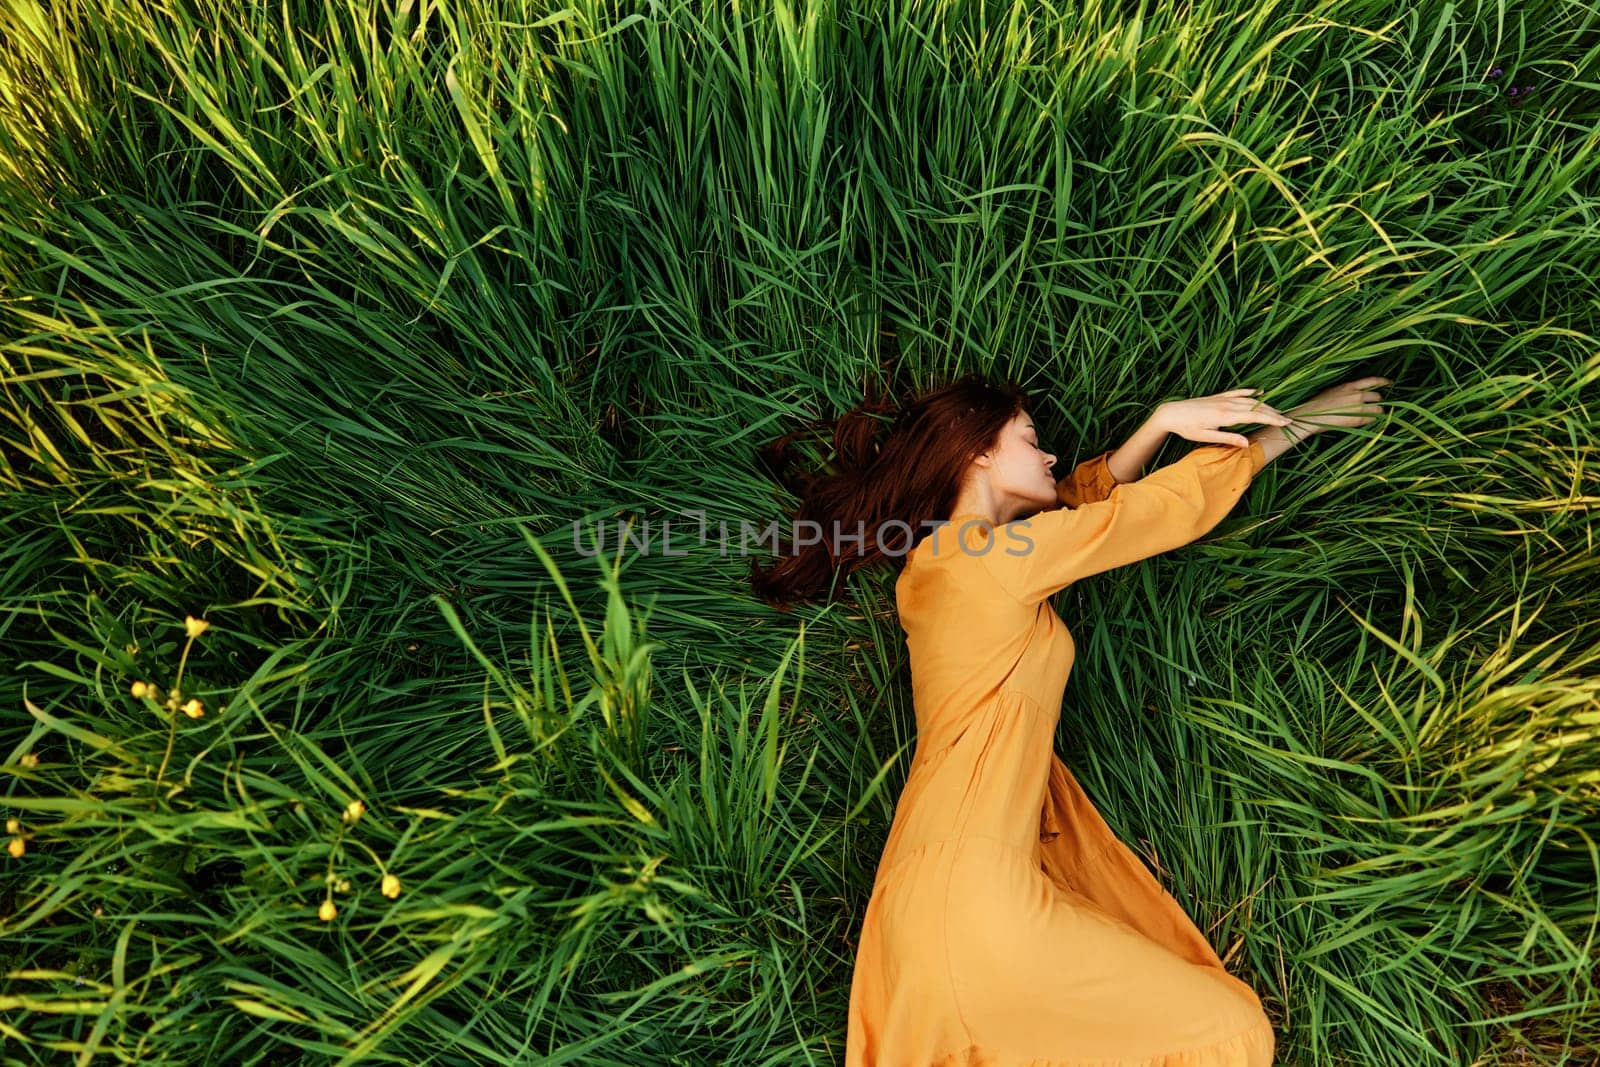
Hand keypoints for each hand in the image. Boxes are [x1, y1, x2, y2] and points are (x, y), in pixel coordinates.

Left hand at [1155, 388, 1294, 448]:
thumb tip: (1248, 443)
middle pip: (1256, 407)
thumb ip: (1228, 438)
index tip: (1286, 423)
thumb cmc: (1186, 428)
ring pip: (1249, 400)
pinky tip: (1259, 392)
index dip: (1272, 420)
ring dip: (1265, 405)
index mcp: (1225, 415)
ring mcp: (1223, 398)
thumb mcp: (1206, 436)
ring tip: (1278, 411)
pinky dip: (1250, 392)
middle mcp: (1227, 404)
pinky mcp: (1218, 396)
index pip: (1255, 416)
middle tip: (1289, 420)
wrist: (1171, 412)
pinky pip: (1238, 392)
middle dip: (1274, 413)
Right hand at [1283, 376, 1391, 437]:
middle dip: (1379, 401)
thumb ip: (1347, 391)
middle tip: (1378, 405)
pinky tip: (1367, 421)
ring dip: (1377, 412)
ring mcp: (1358, 407)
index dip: (1383, 381)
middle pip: (1377, 396)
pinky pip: (1372, 419)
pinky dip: (1372, 420)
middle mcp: (1357, 395)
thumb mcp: (1333, 391)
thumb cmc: (1317, 404)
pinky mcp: (1358, 420)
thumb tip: (1355, 395)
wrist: (1311, 416)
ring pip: (1378, 409)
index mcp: (1350, 386)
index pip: (1372, 381)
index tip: (1389, 383)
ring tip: (1373, 415)